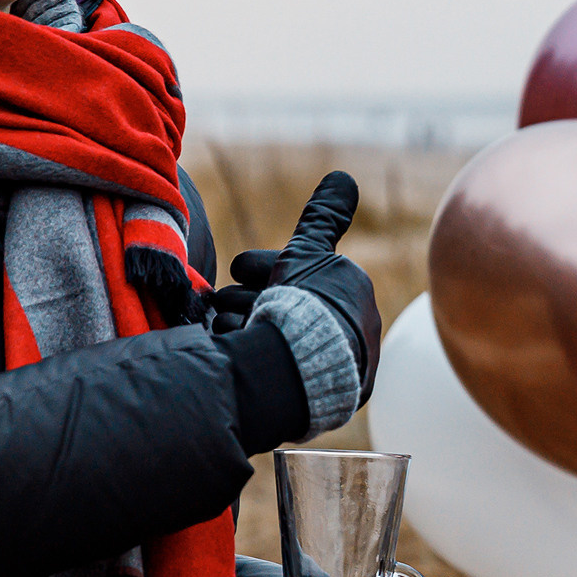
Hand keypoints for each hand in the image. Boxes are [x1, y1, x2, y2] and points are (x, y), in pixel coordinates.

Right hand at [220, 173, 381, 384]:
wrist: (303, 363)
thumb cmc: (307, 302)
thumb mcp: (309, 250)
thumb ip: (325, 216)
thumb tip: (344, 176)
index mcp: (350, 296)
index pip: (299, 277)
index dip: (262, 269)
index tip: (238, 269)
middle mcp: (353, 332)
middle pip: (289, 310)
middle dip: (251, 301)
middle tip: (223, 304)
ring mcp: (342, 367)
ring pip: (281, 340)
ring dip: (248, 328)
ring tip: (225, 327)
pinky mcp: (328, 400)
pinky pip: (284, 373)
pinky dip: (256, 358)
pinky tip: (236, 353)